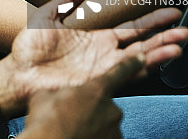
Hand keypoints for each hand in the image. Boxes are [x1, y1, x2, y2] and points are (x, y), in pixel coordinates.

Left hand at [0, 0, 187, 109]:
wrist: (18, 73)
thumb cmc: (27, 48)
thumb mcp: (48, 14)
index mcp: (95, 37)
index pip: (131, 28)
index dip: (151, 20)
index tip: (171, 12)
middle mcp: (104, 54)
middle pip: (143, 44)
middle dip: (165, 37)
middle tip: (186, 30)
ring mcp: (103, 68)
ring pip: (140, 60)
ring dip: (161, 53)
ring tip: (180, 44)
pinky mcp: (99, 81)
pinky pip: (125, 74)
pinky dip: (143, 67)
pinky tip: (157, 59)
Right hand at [20, 57, 141, 138]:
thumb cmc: (47, 122)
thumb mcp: (45, 96)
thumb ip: (60, 91)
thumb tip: (58, 95)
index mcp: (96, 90)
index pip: (119, 72)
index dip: (131, 63)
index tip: (142, 57)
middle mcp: (111, 109)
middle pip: (106, 104)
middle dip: (93, 107)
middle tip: (73, 115)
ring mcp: (115, 131)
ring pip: (106, 123)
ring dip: (93, 124)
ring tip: (73, 129)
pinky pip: (106, 137)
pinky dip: (95, 136)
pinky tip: (79, 137)